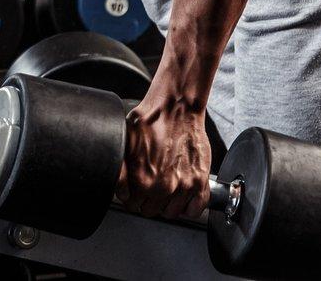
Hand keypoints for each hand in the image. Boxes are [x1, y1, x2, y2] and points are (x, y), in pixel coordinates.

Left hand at [116, 96, 210, 219]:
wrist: (176, 107)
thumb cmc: (152, 120)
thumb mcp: (125, 142)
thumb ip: (120, 172)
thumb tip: (121, 193)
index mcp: (143, 180)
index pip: (132, 206)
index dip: (132, 197)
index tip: (135, 190)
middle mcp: (164, 187)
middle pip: (151, 211)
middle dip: (147, 201)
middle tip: (149, 186)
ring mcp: (184, 186)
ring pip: (171, 213)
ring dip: (166, 204)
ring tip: (164, 189)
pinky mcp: (200, 181)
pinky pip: (195, 210)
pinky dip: (188, 207)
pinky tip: (181, 196)